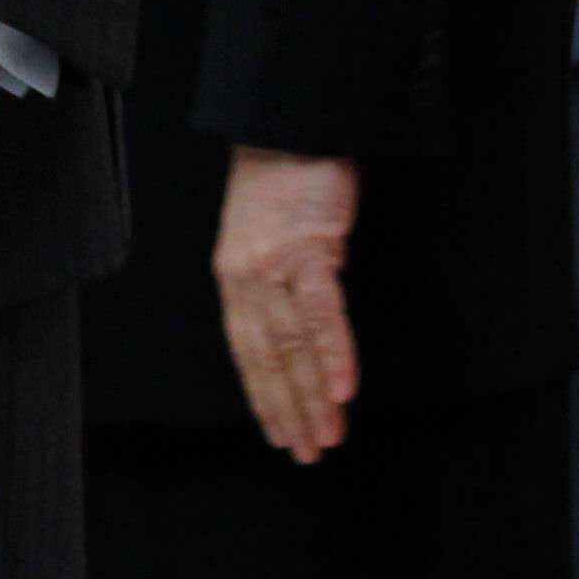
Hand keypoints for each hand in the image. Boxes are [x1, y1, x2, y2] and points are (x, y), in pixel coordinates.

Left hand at [214, 147, 359, 458]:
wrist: (289, 124)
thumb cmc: (282, 180)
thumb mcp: (265, 236)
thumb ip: (274, 283)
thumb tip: (296, 336)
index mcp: (233, 275)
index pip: (246, 351)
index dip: (263, 396)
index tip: (279, 434)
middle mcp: (245, 275)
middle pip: (267, 357)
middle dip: (289, 409)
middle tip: (308, 454)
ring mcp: (275, 263)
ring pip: (292, 344)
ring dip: (313, 396)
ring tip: (328, 437)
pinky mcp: (309, 248)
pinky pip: (323, 312)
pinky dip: (334, 353)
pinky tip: (345, 390)